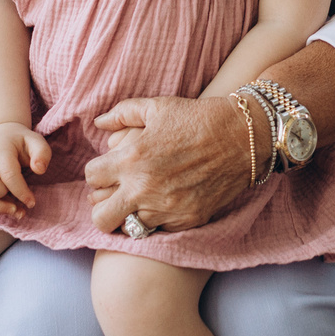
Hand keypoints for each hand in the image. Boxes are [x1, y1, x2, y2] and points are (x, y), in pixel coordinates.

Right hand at [0, 122, 50, 210]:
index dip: (20, 191)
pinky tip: (9, 208)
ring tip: (15, 209)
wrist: (2, 138)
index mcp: (0, 148)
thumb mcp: (36, 142)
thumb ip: (42, 153)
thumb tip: (39, 170)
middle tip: (19, 201)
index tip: (31, 203)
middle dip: (2, 197)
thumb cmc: (22, 143)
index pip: (7, 173)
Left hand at [84, 95, 254, 234]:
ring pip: (128, 229)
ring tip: (140, 200)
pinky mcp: (187, 220)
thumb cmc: (198, 117)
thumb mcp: (157, 106)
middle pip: (100, 217)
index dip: (98, 173)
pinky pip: (159, 229)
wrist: (243, 136)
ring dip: (130, 215)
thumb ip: (123, 113)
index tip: (109, 170)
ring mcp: (165, 209)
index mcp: (131, 159)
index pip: (92, 178)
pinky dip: (159, 219)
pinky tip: (166, 202)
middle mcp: (144, 189)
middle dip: (103, 205)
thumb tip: (100, 123)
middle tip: (116, 194)